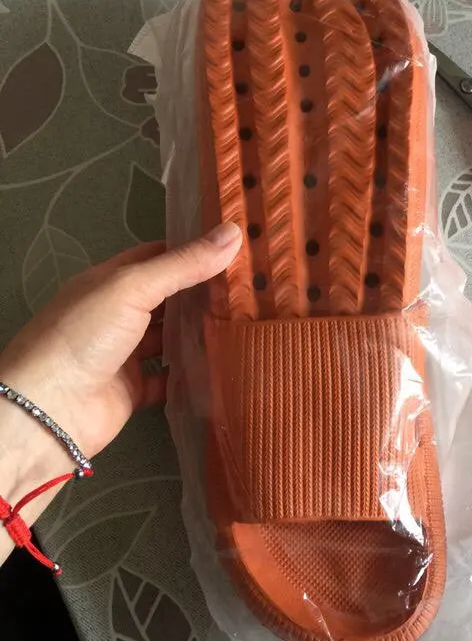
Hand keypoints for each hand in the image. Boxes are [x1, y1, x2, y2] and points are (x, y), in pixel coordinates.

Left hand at [0, 223, 240, 463]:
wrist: (50, 408)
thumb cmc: (85, 334)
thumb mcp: (133, 287)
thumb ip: (183, 264)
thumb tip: (234, 232)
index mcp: (109, 282)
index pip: (155, 257)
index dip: (191, 250)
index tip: (234, 248)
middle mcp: (116, 315)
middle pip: (166, 298)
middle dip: (202, 292)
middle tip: (251, 287)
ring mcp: (124, 355)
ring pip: (169, 339)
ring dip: (199, 333)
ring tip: (247, 323)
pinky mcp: (134, 391)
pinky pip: (169, 380)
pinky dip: (192, 375)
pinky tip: (224, 367)